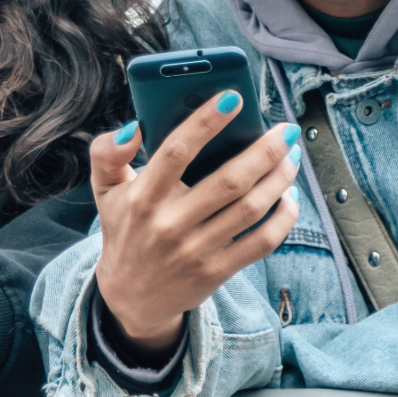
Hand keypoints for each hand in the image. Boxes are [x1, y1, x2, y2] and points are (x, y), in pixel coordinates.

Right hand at [91, 91, 302, 351]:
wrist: (131, 299)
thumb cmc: (124, 230)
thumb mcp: (104, 191)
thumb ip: (107, 153)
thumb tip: (133, 127)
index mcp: (142, 198)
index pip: (175, 151)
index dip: (205, 122)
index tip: (233, 97)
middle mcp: (170, 224)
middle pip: (228, 180)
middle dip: (265, 150)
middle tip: (286, 130)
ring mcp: (196, 250)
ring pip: (251, 208)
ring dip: (280, 178)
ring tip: (292, 156)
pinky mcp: (217, 271)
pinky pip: (261, 243)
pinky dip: (283, 217)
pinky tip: (289, 196)